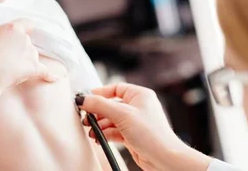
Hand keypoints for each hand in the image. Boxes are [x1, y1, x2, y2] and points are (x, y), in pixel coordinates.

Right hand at [0, 19, 63, 89]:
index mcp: (13, 28)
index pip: (27, 22)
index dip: (26, 27)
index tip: (24, 31)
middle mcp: (25, 39)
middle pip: (26, 42)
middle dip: (19, 48)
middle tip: (4, 58)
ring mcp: (31, 53)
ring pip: (31, 56)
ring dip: (23, 61)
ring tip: (8, 70)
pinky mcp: (34, 68)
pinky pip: (45, 71)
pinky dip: (49, 76)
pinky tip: (54, 79)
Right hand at [79, 83, 211, 170]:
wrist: (164, 159)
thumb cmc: (152, 134)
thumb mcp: (122, 114)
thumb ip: (100, 105)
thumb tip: (83, 99)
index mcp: (139, 95)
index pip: (115, 88)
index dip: (100, 93)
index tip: (86, 98)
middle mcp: (138, 107)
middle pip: (111, 105)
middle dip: (98, 112)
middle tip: (86, 117)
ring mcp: (135, 122)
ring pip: (112, 119)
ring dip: (100, 125)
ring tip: (91, 130)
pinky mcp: (133, 136)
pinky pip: (115, 131)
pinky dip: (106, 134)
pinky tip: (99, 138)